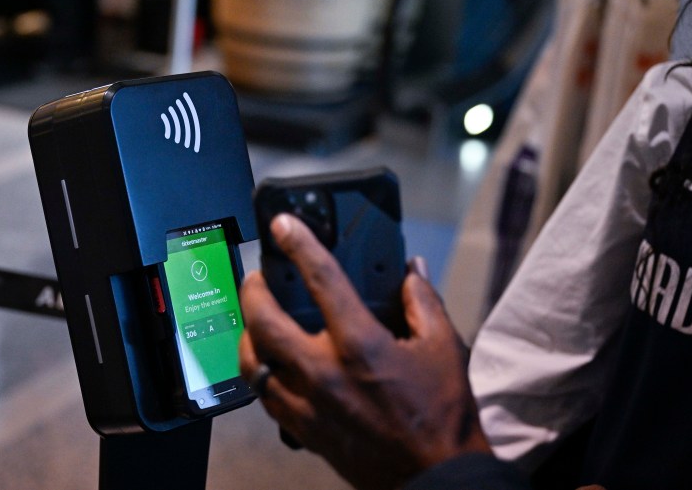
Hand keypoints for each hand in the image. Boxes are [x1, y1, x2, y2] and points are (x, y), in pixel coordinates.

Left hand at [239, 214, 489, 489]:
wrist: (433, 474)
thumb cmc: (442, 413)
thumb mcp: (444, 348)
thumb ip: (423, 301)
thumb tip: (411, 270)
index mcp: (360, 345)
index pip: (321, 281)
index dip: (299, 245)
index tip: (282, 225)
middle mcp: (323, 372)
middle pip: (263, 320)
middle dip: (253, 289)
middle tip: (259, 276)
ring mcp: (307, 403)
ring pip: (251, 360)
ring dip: (248, 332)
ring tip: (257, 319)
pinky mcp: (302, 429)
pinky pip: (262, 395)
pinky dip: (259, 371)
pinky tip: (269, 362)